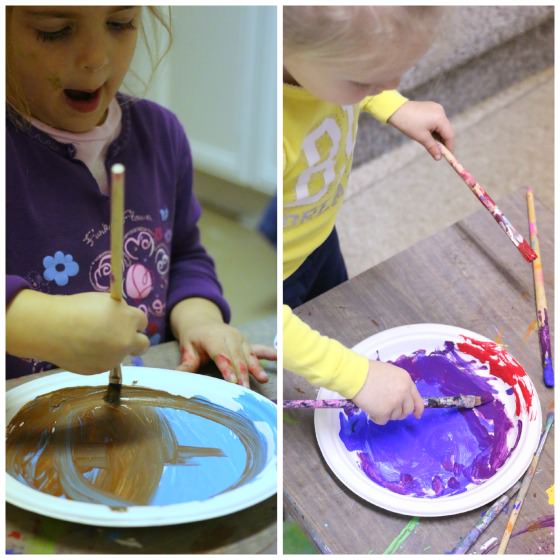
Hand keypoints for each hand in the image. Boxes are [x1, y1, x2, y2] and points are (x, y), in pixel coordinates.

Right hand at [6, 290, 148, 373]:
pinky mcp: (99, 370)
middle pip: (143, 345)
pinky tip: (81, 349)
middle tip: (121, 337)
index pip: (143, 322)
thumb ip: (119, 312)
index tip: (126, 321)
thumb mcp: (105, 301)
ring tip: (90, 340)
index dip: (133, 321)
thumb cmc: (76, 308)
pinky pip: (104, 363)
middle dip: (135, 341)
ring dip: (113, 349)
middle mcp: (126, 340)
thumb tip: (125, 319)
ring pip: (120, 355)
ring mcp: (114, 358)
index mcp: (129, 319)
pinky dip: (97, 358)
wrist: (51, 328)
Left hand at [171, 298, 276, 386]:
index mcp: (212, 338)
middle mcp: (228, 336)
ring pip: (248, 355)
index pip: (221, 354)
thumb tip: (175, 378)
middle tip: (245, 389)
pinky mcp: (246, 342)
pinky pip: (259, 348)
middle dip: (242, 373)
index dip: (227, 368)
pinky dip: (269, 353)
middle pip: (236, 357)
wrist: (203, 322)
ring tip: (262, 379)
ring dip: (255, 368)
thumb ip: (185, 365)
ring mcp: (239, 338)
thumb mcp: (186, 350)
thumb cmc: (194, 339)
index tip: (232, 382)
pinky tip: (279, 357)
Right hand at [352, 360, 423, 424]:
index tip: (417, 415)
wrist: (354, 374)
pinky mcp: (384, 412)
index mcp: (406, 380)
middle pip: (407, 410)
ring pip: (395, 416)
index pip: (417, 399)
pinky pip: (382, 420)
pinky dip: (376, 417)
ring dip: (386, 413)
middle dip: (399, 412)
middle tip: (387, 409)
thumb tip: (400, 398)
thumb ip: (398, 384)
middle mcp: (404, 392)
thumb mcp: (389, 372)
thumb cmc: (367, 371)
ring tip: (374, 402)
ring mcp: (395, 403)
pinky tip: (369, 406)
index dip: (418, 408)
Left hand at [388, 100, 453, 159]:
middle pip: (446, 130)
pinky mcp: (431, 107)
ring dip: (438, 136)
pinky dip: (434, 129)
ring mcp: (436, 108)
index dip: (449, 146)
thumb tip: (439, 157)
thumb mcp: (421, 138)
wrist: (396, 110)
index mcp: (440, 118)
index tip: (447, 156)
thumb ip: (432, 147)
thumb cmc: (408, 124)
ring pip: (441, 125)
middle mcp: (441, 111)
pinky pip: (436, 120)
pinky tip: (427, 134)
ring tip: (430, 143)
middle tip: (438, 152)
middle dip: (443, 141)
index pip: (449, 135)